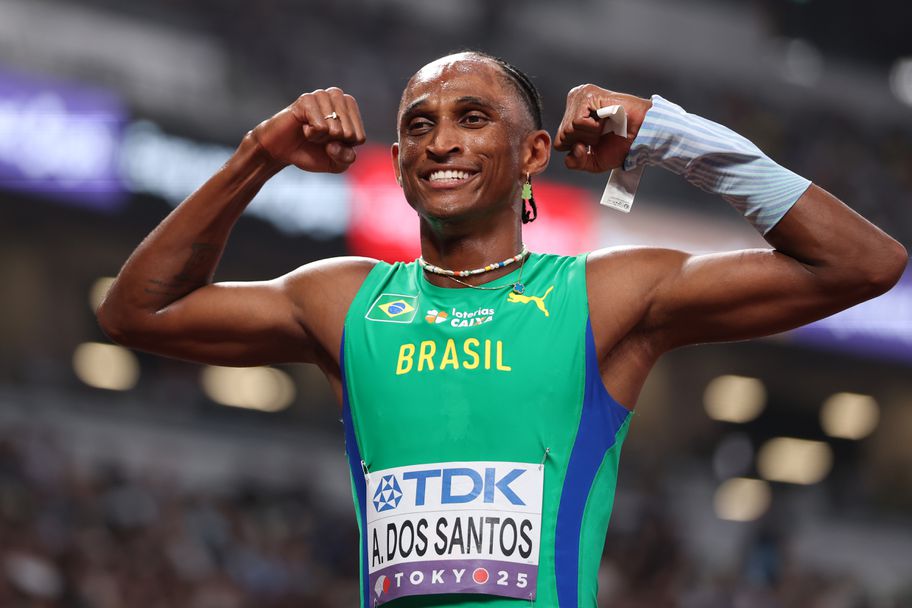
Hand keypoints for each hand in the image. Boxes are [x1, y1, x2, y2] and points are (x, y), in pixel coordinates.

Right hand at [250, 88, 366, 173]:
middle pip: (349, 133)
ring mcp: (322, 95)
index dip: (343, 148)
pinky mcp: (306, 99)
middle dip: (333, 143)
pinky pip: (320, 126)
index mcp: (350, 109)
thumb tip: (335, 143)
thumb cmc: (311, 152)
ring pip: (335, 129)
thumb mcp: (336, 163)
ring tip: (311, 131)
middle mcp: (338, 97)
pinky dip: (312, 134)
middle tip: (318, 137)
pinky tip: (303, 127)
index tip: (330, 143)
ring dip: (321, 138)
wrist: (282, 150)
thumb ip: (346, 158)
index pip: (359, 137)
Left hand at [554, 84, 650, 172]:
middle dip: (584, 141)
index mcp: (572, 114)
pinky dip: (592, 128)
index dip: (578, 148)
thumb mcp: (593, 160)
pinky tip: (604, 121)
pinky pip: (577, 122)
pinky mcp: (588, 95)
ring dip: (590, 135)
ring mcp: (580, 96)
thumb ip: (576, 162)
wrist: (642, 134)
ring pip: (568, 129)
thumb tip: (572, 150)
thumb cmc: (622, 143)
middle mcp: (574, 102)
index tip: (596, 141)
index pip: (559, 140)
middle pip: (563, 135)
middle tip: (602, 133)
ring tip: (604, 126)